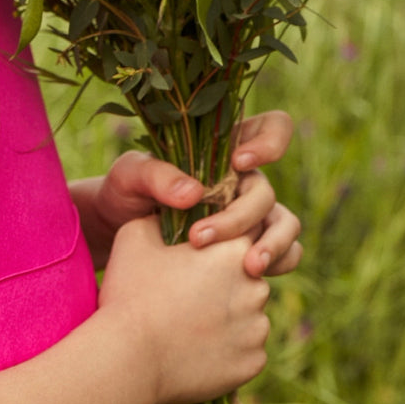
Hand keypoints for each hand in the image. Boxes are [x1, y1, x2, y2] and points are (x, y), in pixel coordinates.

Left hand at [69, 108, 302, 278]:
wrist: (118, 236)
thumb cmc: (124, 192)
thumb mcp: (129, 175)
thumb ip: (157, 176)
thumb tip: (195, 193)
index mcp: (224, 147)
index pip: (271, 128)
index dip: (269, 141)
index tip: (239, 163)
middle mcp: (244, 180)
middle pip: (266, 190)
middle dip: (240, 215)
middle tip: (199, 237)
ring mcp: (251, 215)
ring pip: (285, 222)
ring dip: (274, 243)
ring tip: (250, 267)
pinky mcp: (249, 247)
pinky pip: (283, 252)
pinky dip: (276, 262)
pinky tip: (250, 275)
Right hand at [98, 215, 270, 403]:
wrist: (129, 359)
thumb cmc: (130, 293)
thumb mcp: (135, 237)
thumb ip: (160, 218)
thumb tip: (166, 215)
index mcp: (234, 250)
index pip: (241, 237)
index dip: (216, 247)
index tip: (194, 260)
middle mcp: (257, 287)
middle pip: (247, 279)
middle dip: (224, 285)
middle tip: (186, 296)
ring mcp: (257, 329)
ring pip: (248, 317)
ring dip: (227, 319)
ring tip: (187, 327)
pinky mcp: (253, 363)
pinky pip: (245, 351)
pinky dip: (226, 352)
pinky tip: (196, 352)